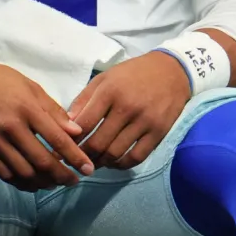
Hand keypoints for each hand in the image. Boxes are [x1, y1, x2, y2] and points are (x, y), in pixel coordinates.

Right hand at [0, 60, 94, 191]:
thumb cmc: (0, 81)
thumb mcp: (30, 87)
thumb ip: (53, 110)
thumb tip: (76, 132)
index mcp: (27, 108)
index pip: (57, 139)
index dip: (75, 157)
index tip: (88, 169)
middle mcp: (11, 127)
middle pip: (42, 161)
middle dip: (62, 176)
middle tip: (73, 181)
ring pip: (24, 172)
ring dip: (43, 182)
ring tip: (54, 183)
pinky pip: (5, 174)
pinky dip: (22, 183)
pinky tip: (33, 183)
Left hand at [68, 52, 192, 170]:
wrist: (171, 71)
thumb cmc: (133, 73)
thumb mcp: (105, 78)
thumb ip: (84, 99)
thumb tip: (67, 124)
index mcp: (110, 91)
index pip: (83, 124)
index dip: (70, 140)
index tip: (63, 148)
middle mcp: (127, 107)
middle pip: (98, 143)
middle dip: (83, 155)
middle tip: (77, 159)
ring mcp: (144, 121)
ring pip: (115, 153)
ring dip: (100, 162)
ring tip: (93, 162)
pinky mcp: (158, 132)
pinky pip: (136, 157)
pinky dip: (122, 165)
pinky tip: (114, 162)